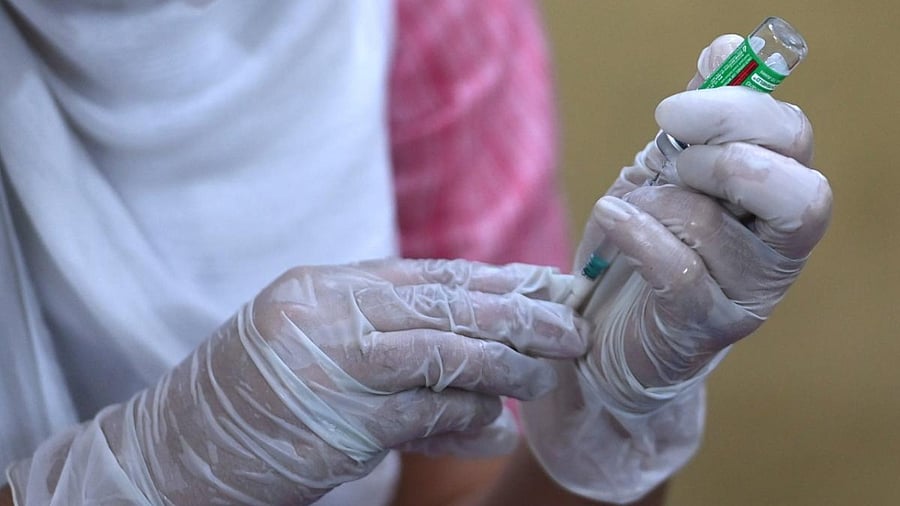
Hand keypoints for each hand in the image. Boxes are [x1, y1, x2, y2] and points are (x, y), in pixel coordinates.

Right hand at [8, 259, 586, 504]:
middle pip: (447, 302)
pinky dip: (468, 422)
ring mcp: (331, 368)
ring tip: (552, 373)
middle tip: (573, 325)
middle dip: (520, 313)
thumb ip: (382, 327)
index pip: (431, 274)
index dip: (500, 279)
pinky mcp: (335, 426)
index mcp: (326, 286)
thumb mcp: (311, 339)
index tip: (552, 283)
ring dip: (506, 364)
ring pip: (444, 353)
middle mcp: (329, 315)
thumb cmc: (251, 393)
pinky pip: (422, 417)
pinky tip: (500, 428)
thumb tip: (470, 330)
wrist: (173, 450)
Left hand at [522, 35, 831, 502]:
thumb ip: (699, 119)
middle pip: (792, 188)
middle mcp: (778, 248)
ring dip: (653, 201)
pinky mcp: (705, 327)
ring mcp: (748, 293)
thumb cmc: (644, 246)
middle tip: (669, 157)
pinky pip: (677, 265)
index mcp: (775, 196)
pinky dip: (633, 232)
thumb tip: (725, 47)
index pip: (791, 137)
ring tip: (627, 209)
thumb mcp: (668, 173)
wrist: (606, 336)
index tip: (671, 107)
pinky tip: (610, 226)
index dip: (735, 108)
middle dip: (718, 156)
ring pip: (712, 223)